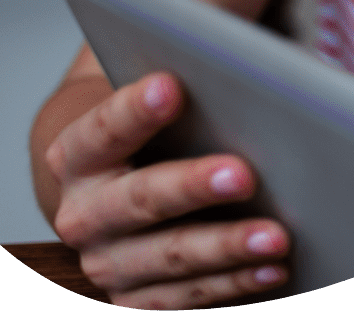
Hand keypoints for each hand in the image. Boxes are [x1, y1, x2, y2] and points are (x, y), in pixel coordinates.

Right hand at [44, 72, 290, 308]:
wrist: (120, 189)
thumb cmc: (157, 135)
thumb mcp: (157, 106)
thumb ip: (188, 86)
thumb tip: (251, 65)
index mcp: (77, 155)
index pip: (103, 130)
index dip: (134, 110)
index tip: (170, 86)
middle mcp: (83, 214)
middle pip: (140, 200)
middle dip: (192, 187)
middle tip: (243, 174)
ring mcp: (108, 263)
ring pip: (169, 256)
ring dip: (225, 246)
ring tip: (276, 235)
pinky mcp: (136, 299)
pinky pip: (188, 297)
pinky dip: (234, 283)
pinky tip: (274, 268)